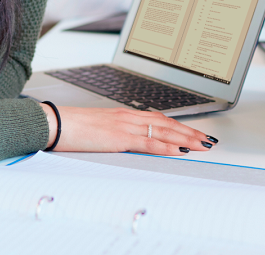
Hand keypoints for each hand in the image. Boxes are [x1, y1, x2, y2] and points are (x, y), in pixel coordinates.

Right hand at [39, 103, 216, 155]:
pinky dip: (167, 145)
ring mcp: (125, 126)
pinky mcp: (119, 138)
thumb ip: (114, 133)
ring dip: (186, 138)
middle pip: (167, 123)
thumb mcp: (98, 129)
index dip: (178, 124)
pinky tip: (180, 150)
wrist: (55, 123)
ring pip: (163, 131)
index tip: (193, 131)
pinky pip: (148, 142)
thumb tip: (124, 140)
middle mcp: (128, 117)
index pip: (158, 118)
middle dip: (190, 131)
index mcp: (123, 114)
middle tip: (209, 139)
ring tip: (203, 145)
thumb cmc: (72, 127)